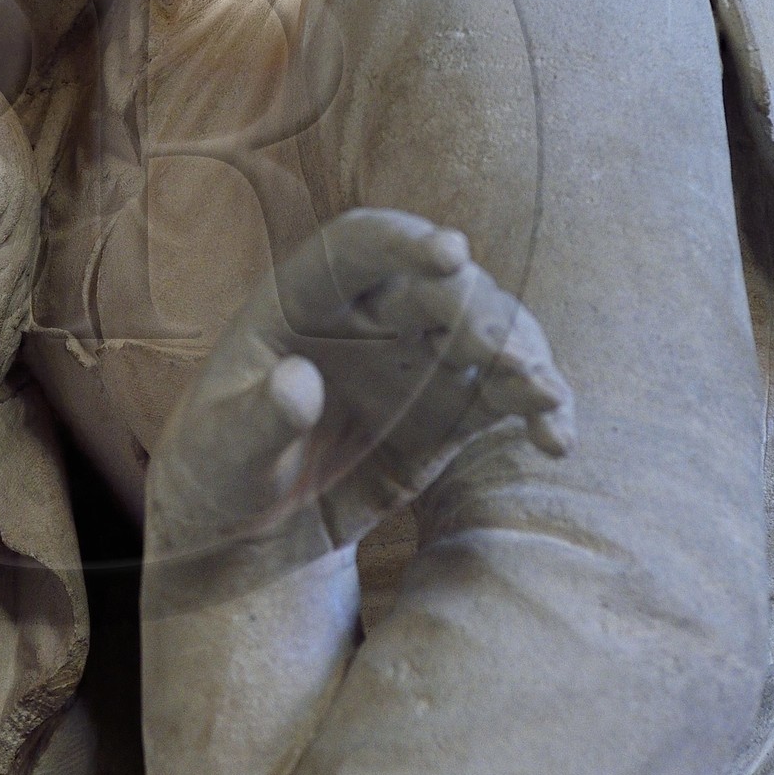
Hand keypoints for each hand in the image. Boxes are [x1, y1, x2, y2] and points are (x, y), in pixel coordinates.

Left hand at [145, 209, 573, 586]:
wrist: (249, 532)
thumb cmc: (217, 472)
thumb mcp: (222, 452)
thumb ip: (257, 419)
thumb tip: (297, 383)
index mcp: (302, 298)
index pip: (358, 246)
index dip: (404, 242)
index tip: (452, 254)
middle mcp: (369, 314)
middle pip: (437, 288)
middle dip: (479, 313)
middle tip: (510, 358)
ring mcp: (415, 358)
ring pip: (485, 332)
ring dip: (523, 357)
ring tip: (544, 400)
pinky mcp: (450, 409)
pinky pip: (504, 396)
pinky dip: (537, 409)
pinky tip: (556, 438)